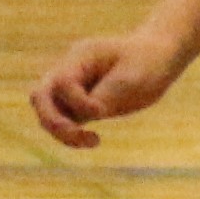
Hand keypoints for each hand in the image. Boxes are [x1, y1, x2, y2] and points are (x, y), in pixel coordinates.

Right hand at [32, 32, 175, 145]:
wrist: (158, 57)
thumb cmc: (147, 63)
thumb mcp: (131, 79)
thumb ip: (106, 96)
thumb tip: (90, 116)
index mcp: (80, 57)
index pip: (62, 82)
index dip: (77, 101)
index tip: (102, 111)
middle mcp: (70, 72)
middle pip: (40, 96)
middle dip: (52, 119)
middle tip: (75, 134)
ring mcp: (74, 89)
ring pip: (48, 113)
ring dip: (62, 132)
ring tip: (91, 141)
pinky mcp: (82, 104)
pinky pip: (65, 121)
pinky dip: (72, 135)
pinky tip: (93, 140)